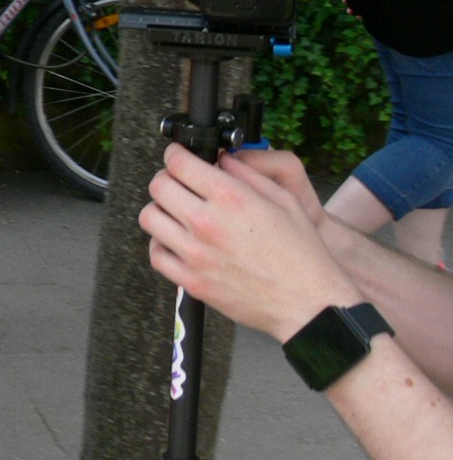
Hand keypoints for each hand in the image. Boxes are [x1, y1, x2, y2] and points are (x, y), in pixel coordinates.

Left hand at [141, 144, 359, 342]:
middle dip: (168, 179)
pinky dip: (162, 244)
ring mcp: (196, 254)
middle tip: (180, 184)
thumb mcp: (284, 200)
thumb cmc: (302, 254)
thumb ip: (247, 174)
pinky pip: (156, 254)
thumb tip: (221, 157)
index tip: (179, 157)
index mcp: (231, 198)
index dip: (176, 154)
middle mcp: (207, 223)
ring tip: (179, 213)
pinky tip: (178, 241)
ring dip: (162, 210)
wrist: (309, 305)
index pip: (177, 162)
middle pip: (158, 186)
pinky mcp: (192, 281)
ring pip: (150, 217)